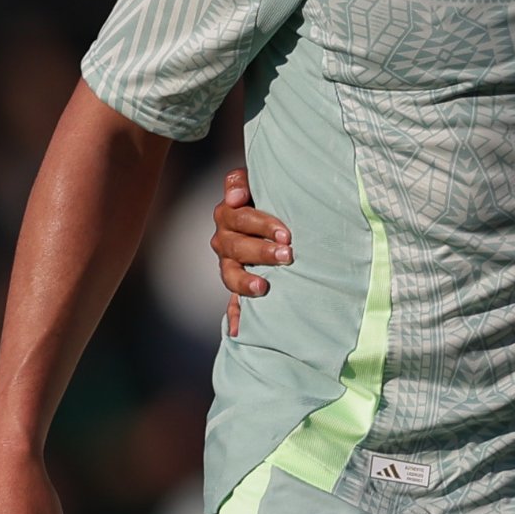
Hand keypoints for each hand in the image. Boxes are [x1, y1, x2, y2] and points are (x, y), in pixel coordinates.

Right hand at [211, 167, 289, 333]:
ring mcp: (231, 265)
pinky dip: (236, 317)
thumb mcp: (259, 183)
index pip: (239, 218)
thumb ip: (242, 181)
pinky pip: (233, 304)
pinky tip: (239, 332)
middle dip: (262, 251)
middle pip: (237, 247)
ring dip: (245, 281)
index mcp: (230, 216)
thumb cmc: (271, 196)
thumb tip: (234, 196)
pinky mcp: (240, 285)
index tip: (285, 232)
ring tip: (262, 287)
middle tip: (288, 254)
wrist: (280, 217)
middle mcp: (226, 241)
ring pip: (231, 274)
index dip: (260, 224)